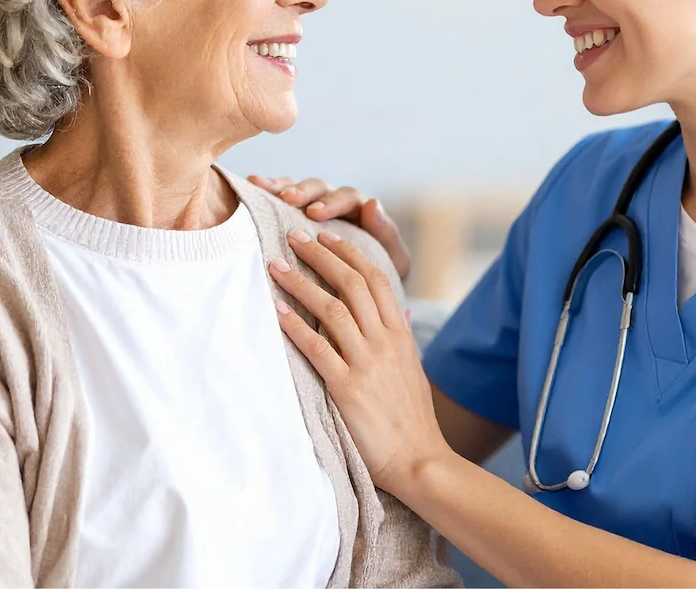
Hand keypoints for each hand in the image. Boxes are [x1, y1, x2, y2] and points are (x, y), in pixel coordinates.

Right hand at [248, 175, 411, 279]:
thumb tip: (373, 204)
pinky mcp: (295, 214)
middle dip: (304, 193)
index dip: (331, 204)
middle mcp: (336, 202)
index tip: (314, 213)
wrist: (366, 292)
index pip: (347, 198)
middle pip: (320, 188)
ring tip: (263, 188)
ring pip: (299, 189)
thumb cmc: (379, 274)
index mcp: (361, 210)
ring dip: (282, 187)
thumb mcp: (392, 258)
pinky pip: (282, 197)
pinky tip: (254, 183)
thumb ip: (386, 233)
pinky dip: (269, 189)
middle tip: (289, 200)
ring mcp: (314, 206)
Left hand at [269, 229, 450, 493]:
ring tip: (276, 266)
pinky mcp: (348, 388)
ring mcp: (367, 363)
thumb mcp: (413, 370)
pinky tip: (277, 311)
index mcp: (400, 334)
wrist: (418, 459)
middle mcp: (385, 341)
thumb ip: (403, 338)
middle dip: (320, 255)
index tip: (325, 235)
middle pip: (352, 283)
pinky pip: (317, 349)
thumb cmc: (412, 418)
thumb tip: (400, 312)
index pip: (375, 278)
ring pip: (332, 309)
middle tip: (294, 237)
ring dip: (301, 283)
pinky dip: (295, 326)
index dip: (348, 252)